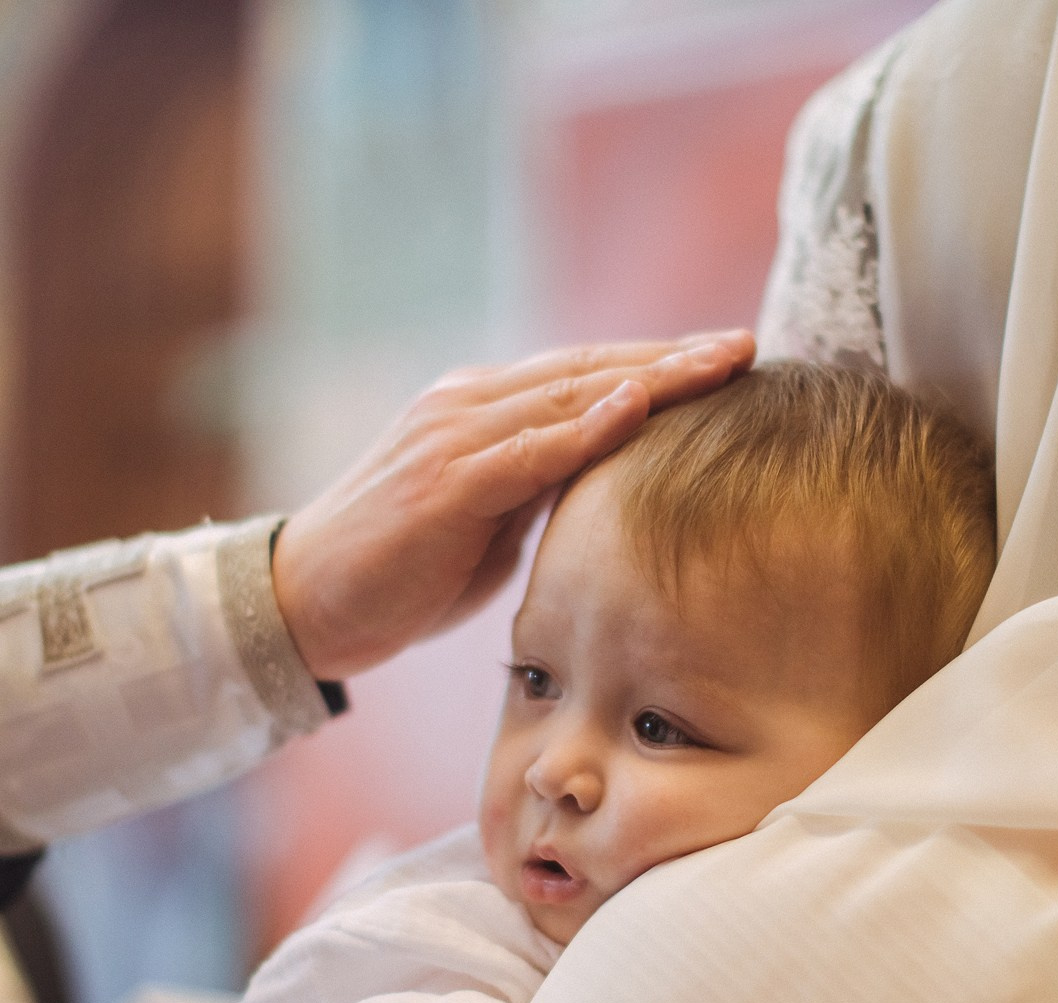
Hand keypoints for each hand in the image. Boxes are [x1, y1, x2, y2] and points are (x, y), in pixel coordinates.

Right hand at [273, 330, 755, 680]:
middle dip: (674, 356)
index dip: (660, 363)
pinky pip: (529, 449)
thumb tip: (604, 482)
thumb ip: (541, 487)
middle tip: (749, 346)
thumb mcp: (489, 521)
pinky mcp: (445, 484)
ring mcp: (455, 437)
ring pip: (570, 394)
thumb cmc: (401, 570)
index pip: (587, 374)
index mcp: (483, 408)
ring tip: (719, 364)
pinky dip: (586, 428)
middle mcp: (470, 404)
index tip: (729, 357)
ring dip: (651, 379)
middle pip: (591, 369)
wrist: (308, 601)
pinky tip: (638, 408)